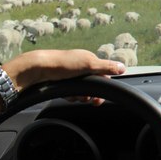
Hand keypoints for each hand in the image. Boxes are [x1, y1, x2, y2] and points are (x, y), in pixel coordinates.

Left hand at [3, 49, 125, 105]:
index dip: (103, 87)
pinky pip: (70, 93)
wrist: (37, 70)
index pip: (103, 75)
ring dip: (79, 96)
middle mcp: (80, 67)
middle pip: (92, 85)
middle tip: (87, 100)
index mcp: (89, 60)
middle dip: (90, 94)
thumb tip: (123, 67)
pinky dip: (70, 96)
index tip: (99, 98)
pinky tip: (66, 96)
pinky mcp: (61, 82)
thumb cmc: (63, 64)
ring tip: (73, 96)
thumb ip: (106, 67)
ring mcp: (70, 75)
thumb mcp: (88, 64)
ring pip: (81, 91)